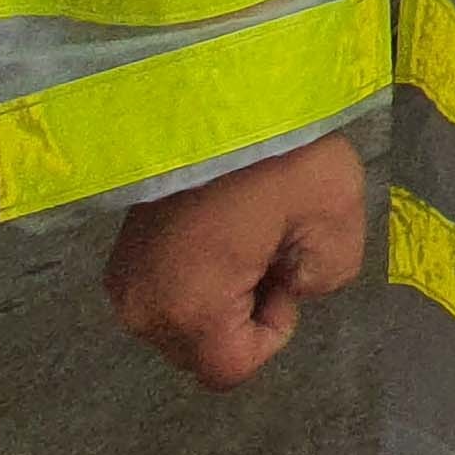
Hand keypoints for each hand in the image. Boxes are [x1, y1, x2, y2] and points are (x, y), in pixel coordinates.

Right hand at [101, 129, 366, 389]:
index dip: (272, 331)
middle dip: (243, 313)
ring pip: (184, 322)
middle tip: (267, 246)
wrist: (219, 86)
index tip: (283, 271)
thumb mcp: (337, 221)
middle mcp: (142, 306)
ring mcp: (122, 279)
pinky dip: (194, 274)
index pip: (231, 368)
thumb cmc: (280, 152)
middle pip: (203, 349)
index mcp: (189, 308)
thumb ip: (326, 279)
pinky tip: (217, 224)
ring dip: (219, 294)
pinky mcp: (117, 251)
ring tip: (243, 231)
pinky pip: (165, 291)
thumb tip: (290, 284)